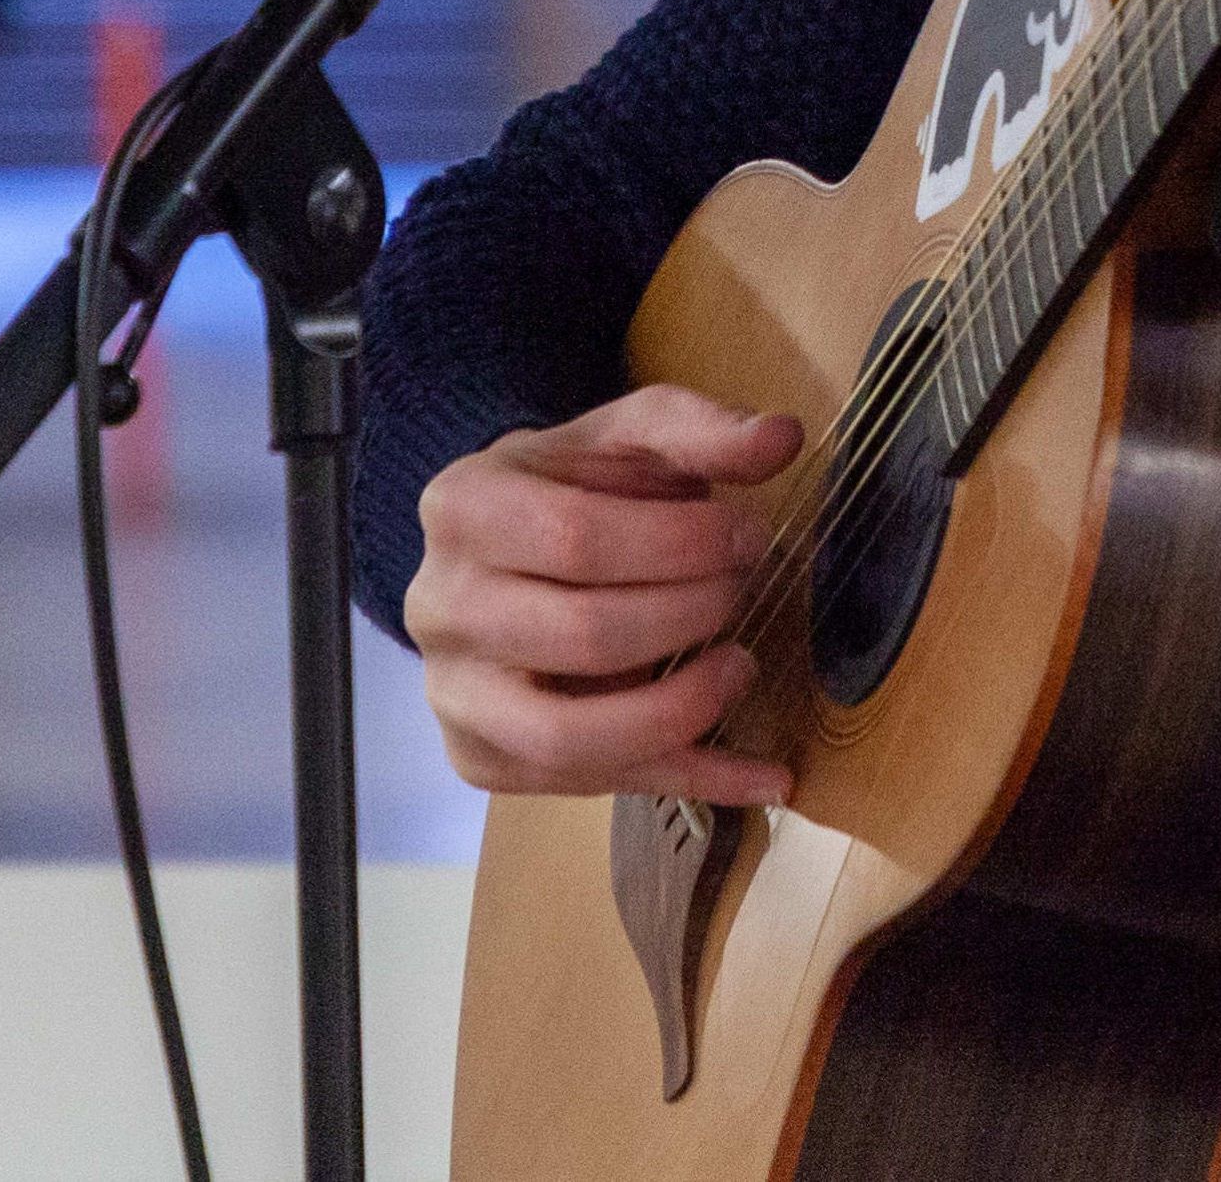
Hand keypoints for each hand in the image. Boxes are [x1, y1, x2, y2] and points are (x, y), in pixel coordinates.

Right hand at [406, 384, 802, 808]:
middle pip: (581, 635)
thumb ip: (702, 433)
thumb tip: (781, 437)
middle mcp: (439, 607)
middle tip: (741, 590)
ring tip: (742, 667)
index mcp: (461, 509)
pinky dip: (689, 783)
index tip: (747, 535)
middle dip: (688, 616)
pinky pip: (592, 788)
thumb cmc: (572, 489)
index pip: (575, 538)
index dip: (678, 544)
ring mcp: (453, 695)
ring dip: (681, 710)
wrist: (502, 548)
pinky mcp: (483, 759)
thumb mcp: (630, 438)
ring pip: (570, 738)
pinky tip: (762, 774)